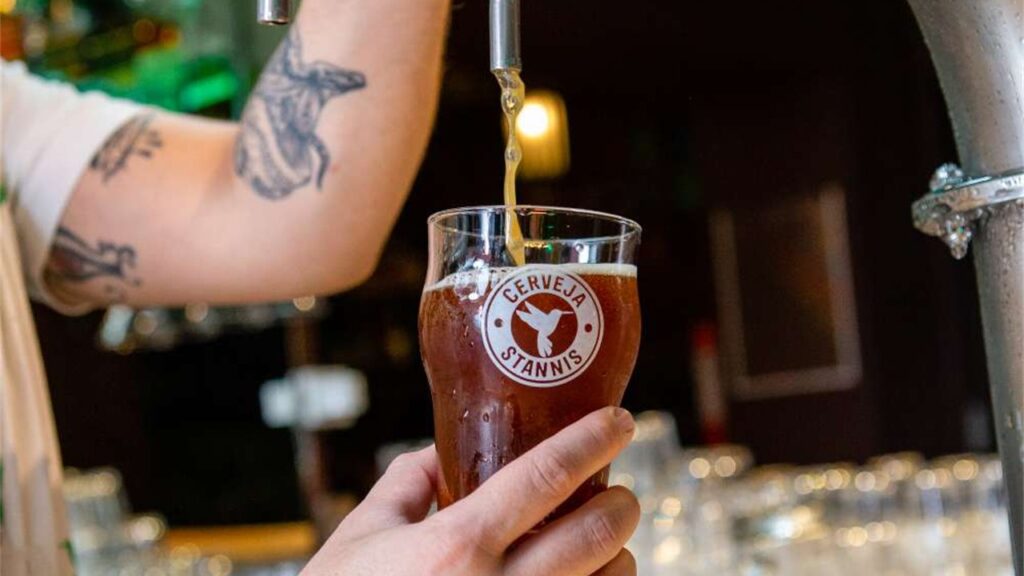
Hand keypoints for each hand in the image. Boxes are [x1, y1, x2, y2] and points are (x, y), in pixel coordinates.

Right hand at [301, 407, 639, 575]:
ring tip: (605, 544)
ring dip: (617, 557)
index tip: (619, 420)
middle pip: (596, 534)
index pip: (545, 476)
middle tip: (620, 491)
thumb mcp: (362, 536)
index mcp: (456, 546)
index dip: (592, 440)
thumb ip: (407, 482)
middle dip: (623, 504)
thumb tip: (443, 451)